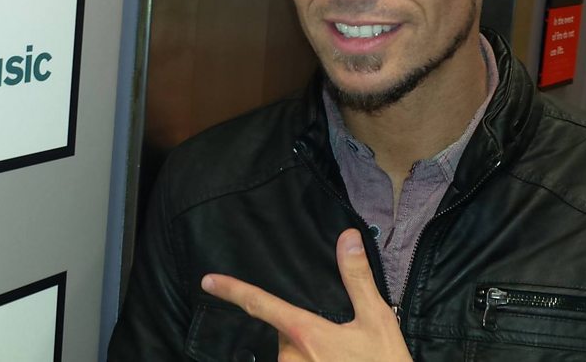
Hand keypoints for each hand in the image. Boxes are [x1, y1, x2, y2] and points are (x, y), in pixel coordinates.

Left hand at [201, 228, 412, 361]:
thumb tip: (347, 236)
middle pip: (286, 332)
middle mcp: (291, 358)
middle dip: (307, 331)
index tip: (208, 281)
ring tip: (342, 359)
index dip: (233, 291)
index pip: (261, 304)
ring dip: (312, 353)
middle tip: (342, 344)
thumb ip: (357, 278)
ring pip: (292, 354)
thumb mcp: (377, 320)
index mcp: (306, 334)